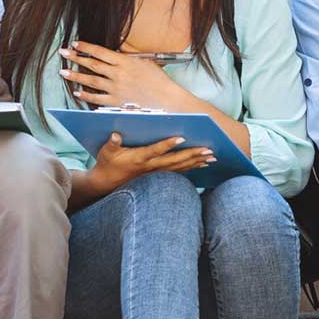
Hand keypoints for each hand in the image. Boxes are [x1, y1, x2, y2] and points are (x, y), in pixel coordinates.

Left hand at [60, 41, 187, 109]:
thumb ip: (129, 59)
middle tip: (63, 53)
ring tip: (64, 72)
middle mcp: (117, 74)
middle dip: (76, 58)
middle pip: (92, 64)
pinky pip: (97, 98)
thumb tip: (117, 55)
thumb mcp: (145, 63)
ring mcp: (115, 89)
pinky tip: (78, 92)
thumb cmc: (159, 81)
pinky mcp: (116, 102)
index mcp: (125, 62)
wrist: (166, 100)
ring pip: (91, 81)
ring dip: (76, 76)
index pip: (100, 52)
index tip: (75, 44)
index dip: (86, 48)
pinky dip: (86, 95)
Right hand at [83, 133, 214, 193]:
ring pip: (180, 167)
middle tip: (209, 149)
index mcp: (139, 158)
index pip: (155, 150)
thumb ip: (112, 143)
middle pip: (174, 160)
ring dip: (196, 161)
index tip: (181, 137)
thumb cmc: (108, 164)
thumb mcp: (106, 152)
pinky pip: (178, 172)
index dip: (167, 144)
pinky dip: (191, 167)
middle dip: (192, 154)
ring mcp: (156, 172)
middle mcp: (150, 166)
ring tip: (212, 157)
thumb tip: (116, 134)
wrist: (107, 184)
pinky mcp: (159, 176)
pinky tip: (203, 164)